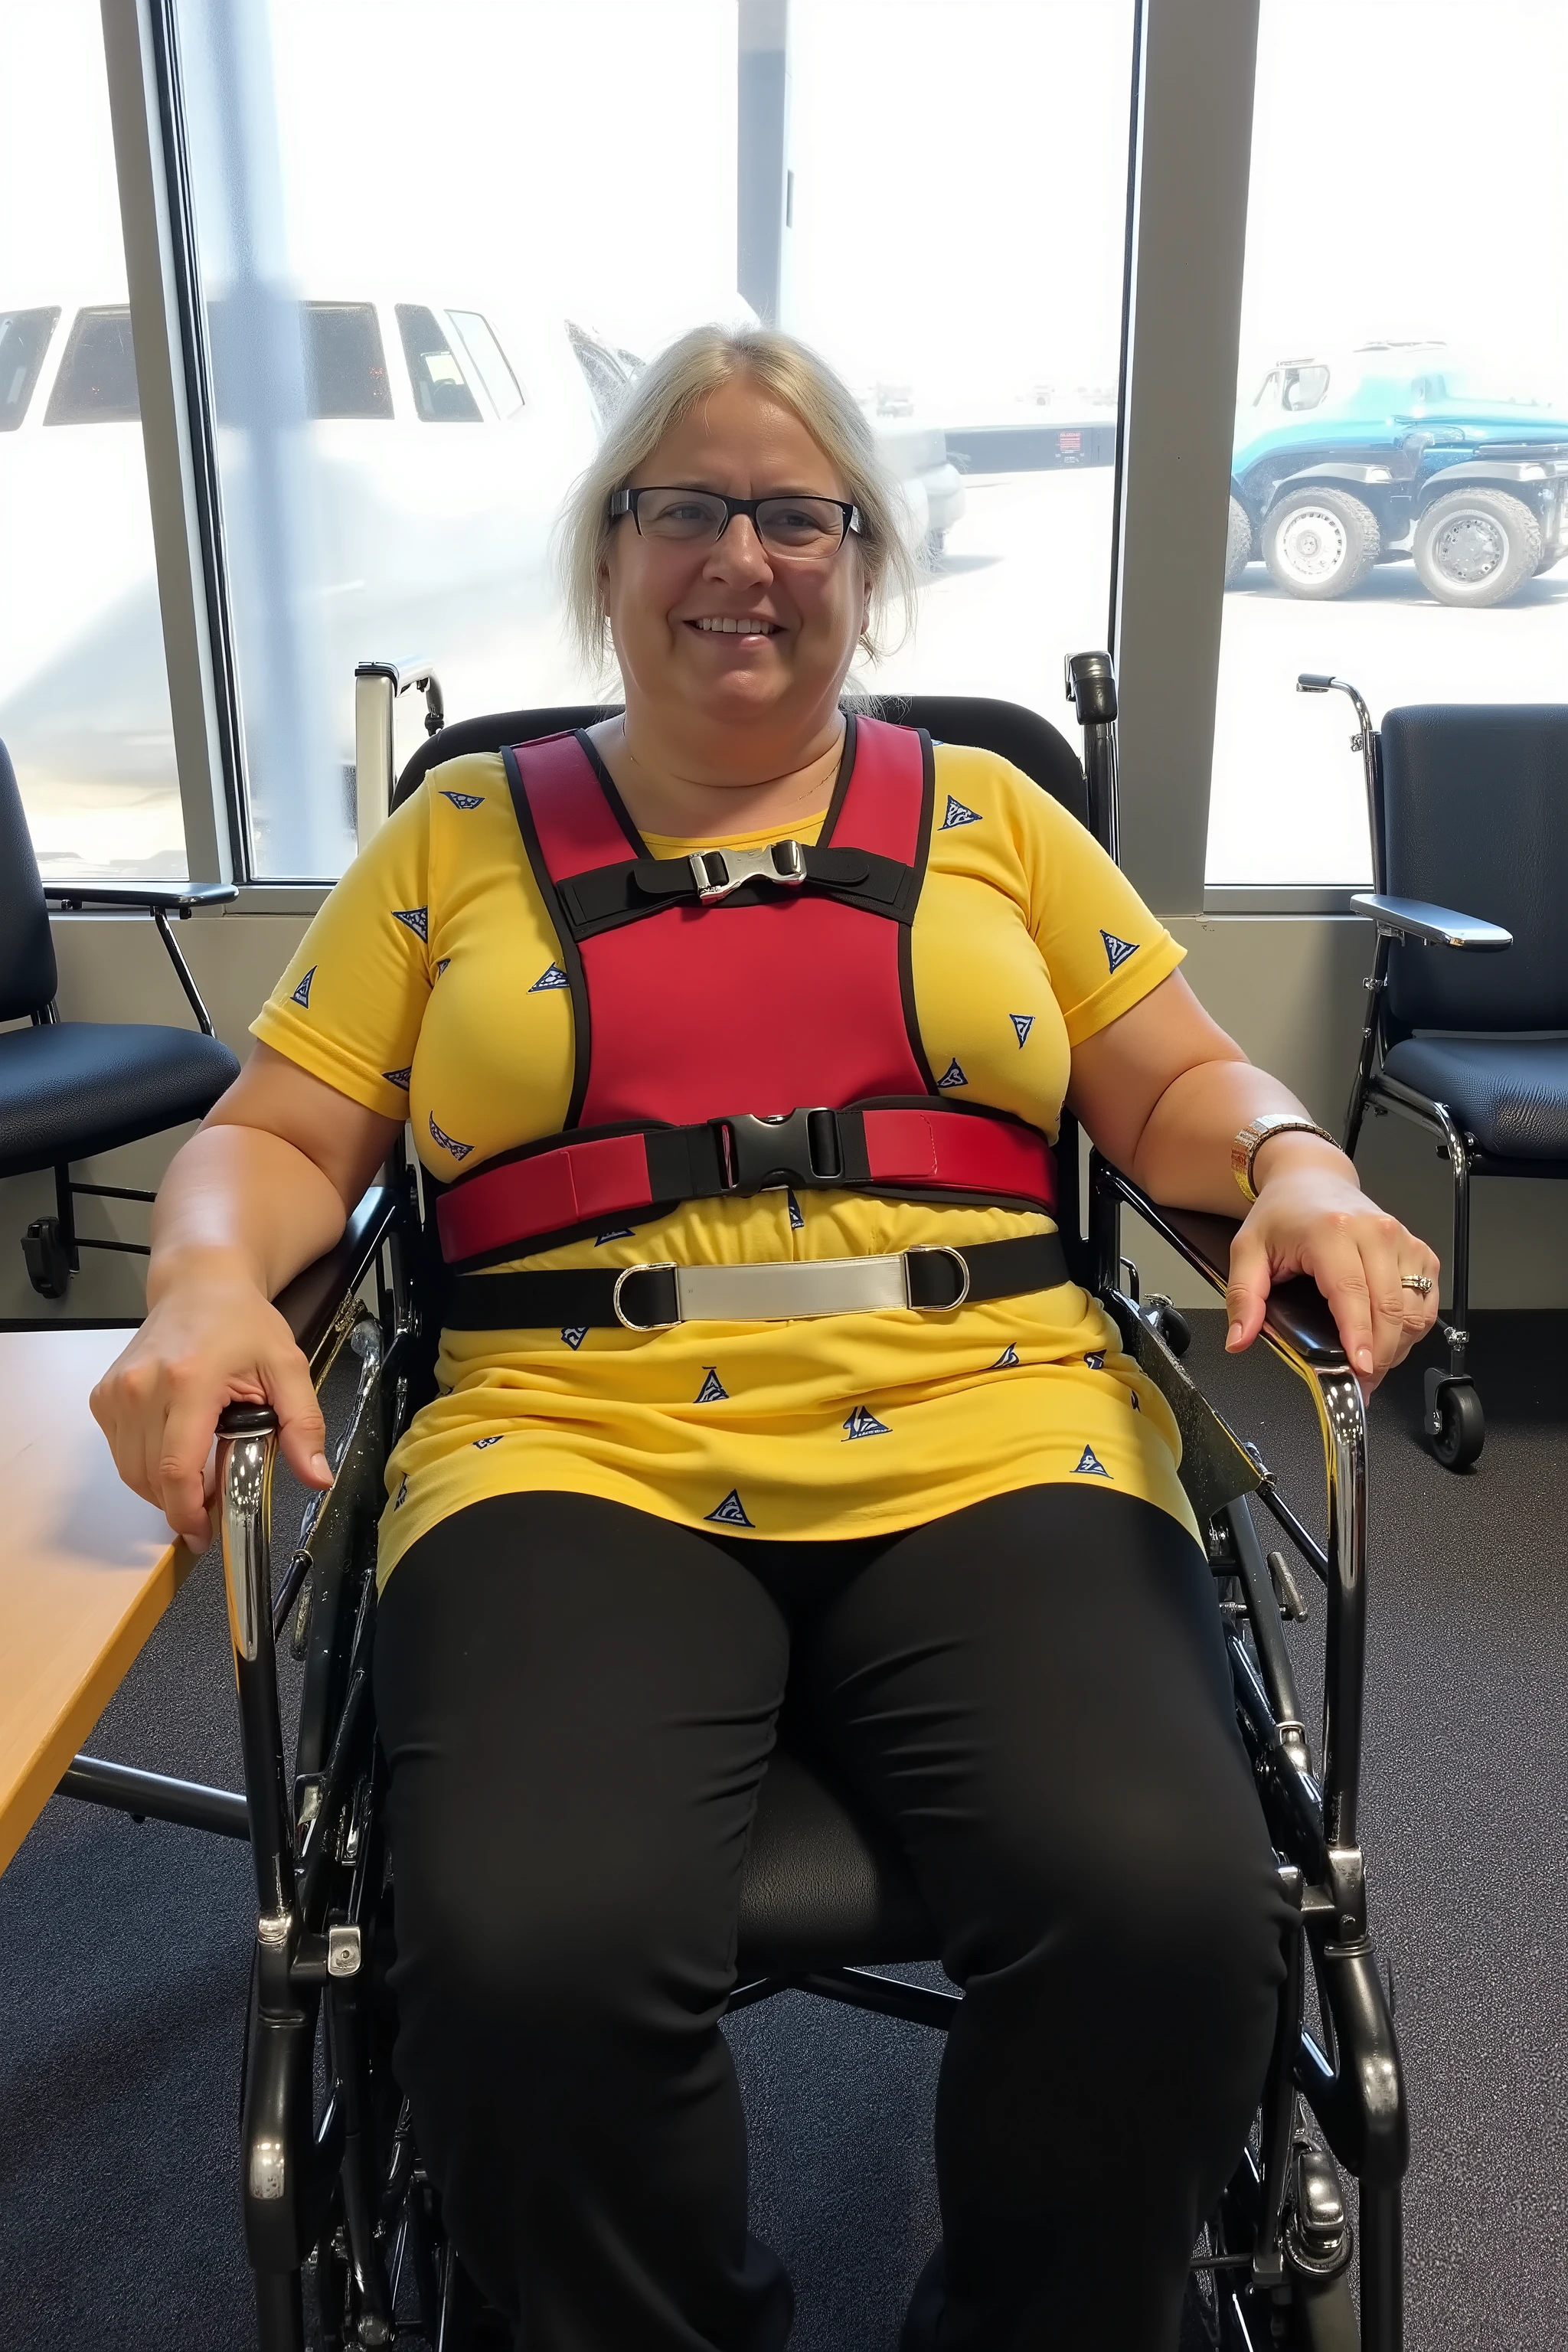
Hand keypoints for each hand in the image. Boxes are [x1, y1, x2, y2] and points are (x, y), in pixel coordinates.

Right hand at [91, 1262, 332, 1551]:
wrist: (200, 1284)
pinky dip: (144, 1466)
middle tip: (213, 1506)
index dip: (188, 1511)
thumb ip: (304, 1425)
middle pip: (150, 1477)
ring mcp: (117, 1392)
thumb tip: (317, 1477)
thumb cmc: (243, 1322)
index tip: (206, 1534)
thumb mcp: (288, 1368)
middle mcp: (142, 1388)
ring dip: (161, 1489)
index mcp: (189, 1382)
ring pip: (130, 1470)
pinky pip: (119, 1451)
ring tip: (197, 1479)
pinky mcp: (105, 1395)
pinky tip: (174, 1452)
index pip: (176, 1468)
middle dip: (181, 1504)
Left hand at [1225, 1161, 1439, 1389]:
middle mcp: (1375, 1233)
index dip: (1359, 1337)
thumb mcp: (1248, 1250)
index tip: (1359, 1370)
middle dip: (1378, 1356)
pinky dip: (1413, 1327)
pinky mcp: (1418, 1249)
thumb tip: (1239, 1339)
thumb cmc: (1283, 1213)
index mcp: (1332, 1232)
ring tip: (1370, 1360)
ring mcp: (1402, 1240)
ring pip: (1415, 1311)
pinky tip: (1389, 1336)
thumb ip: (1244, 1297)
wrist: (1312, 1178)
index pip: (1353, 1294)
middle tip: (1360, 1383)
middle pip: (1390, 1309)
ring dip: (1397, 1346)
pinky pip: (1428, 1300)